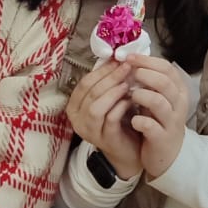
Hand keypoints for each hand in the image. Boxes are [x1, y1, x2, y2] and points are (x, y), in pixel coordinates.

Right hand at [66, 60, 142, 179]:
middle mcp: (77, 119)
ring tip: (128, 83)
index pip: (85, 83)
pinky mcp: (104, 139)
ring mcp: (89, 131)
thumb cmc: (119, 120)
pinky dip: (121, 107)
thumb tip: (117, 57)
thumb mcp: (109, 99)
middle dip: (110, 77)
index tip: (118, 59)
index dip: (101, 70)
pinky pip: (110, 119)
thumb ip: (108, 82)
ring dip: (113, 92)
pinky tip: (131, 100)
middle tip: (127, 67)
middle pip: (90, 92)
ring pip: (96, 107)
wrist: (129, 150)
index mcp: (75, 106)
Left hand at [126, 54, 188, 178]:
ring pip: (159, 102)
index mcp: (178, 91)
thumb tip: (129, 60)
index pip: (167, 68)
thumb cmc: (158, 121)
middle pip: (164, 82)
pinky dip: (139, 120)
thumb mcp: (158, 98)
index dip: (147, 61)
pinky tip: (132, 119)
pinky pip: (150, 126)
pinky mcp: (162, 139)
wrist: (167, 154)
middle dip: (144, 74)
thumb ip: (149, 81)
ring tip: (130, 96)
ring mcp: (171, 122)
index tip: (129, 58)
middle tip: (129, 74)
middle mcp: (178, 105)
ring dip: (141, 95)